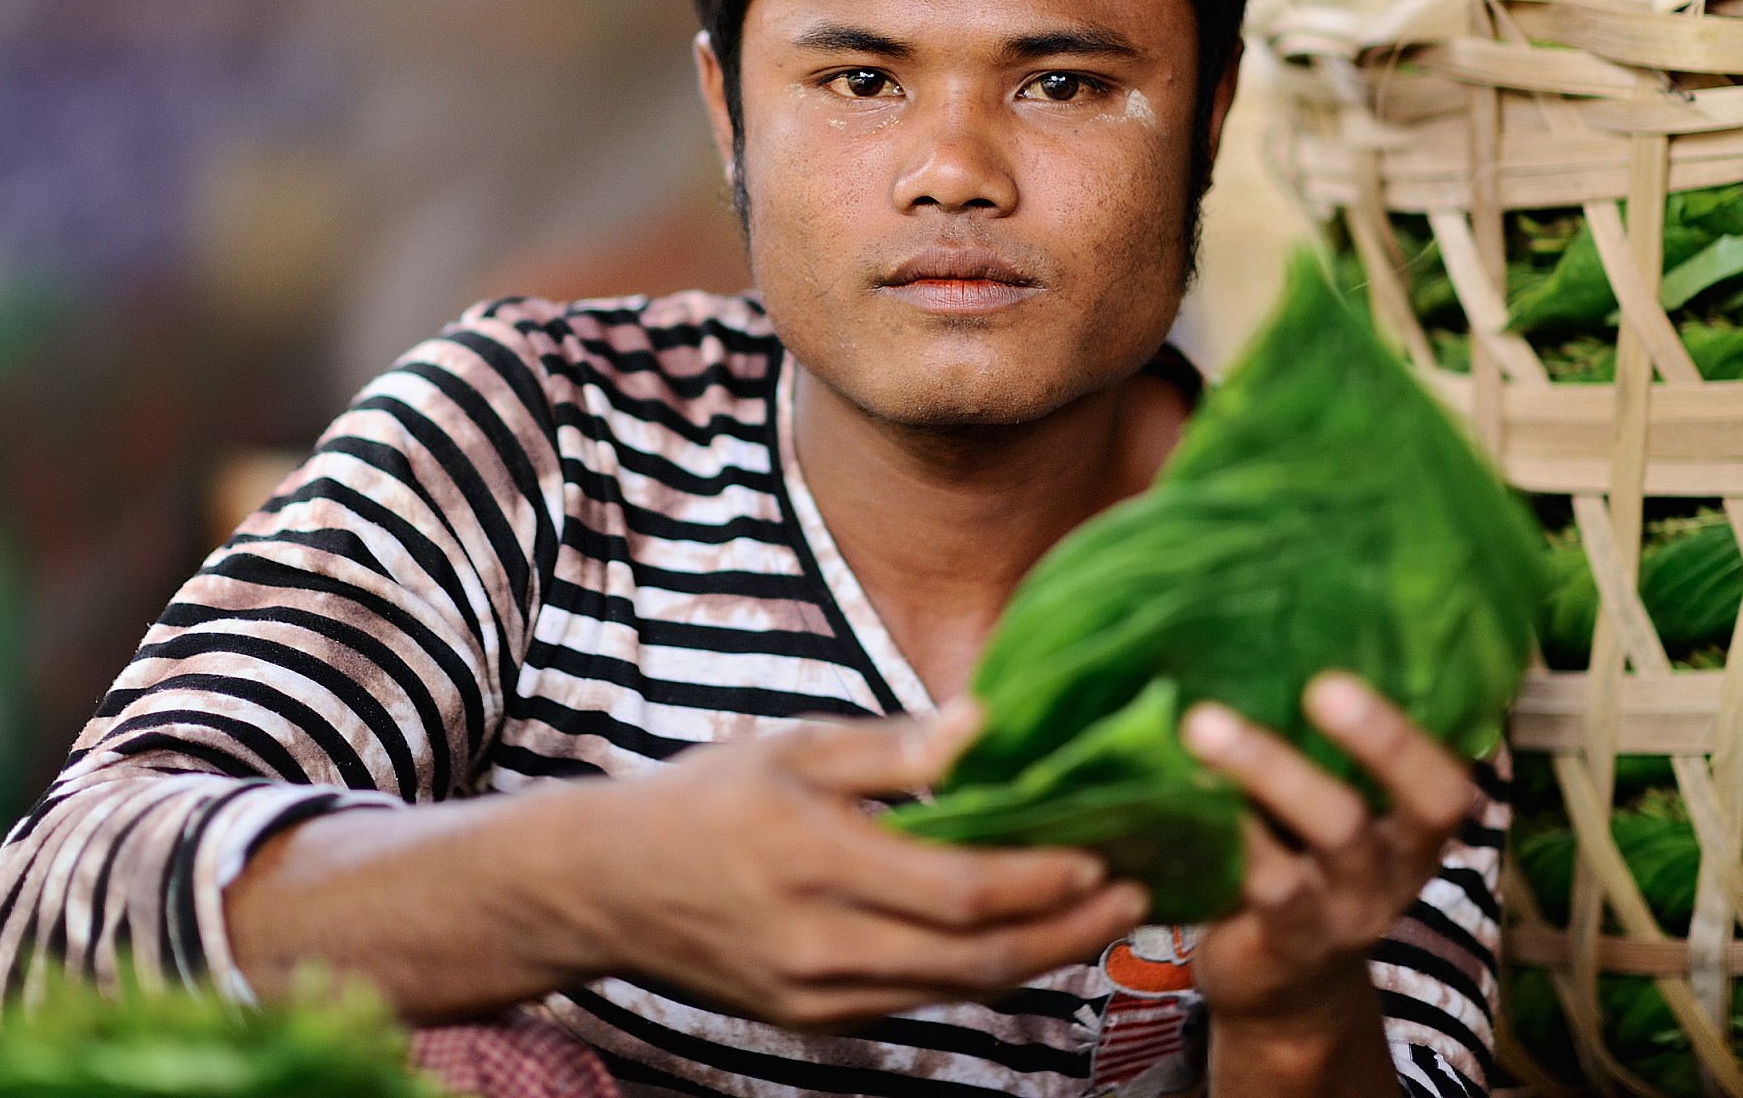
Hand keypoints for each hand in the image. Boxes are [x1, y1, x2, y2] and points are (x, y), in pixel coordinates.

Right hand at [551, 701, 1151, 1028]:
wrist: (606, 888)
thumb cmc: (702, 800)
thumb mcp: (793, 749)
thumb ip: (895, 748)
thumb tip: (987, 723)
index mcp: (814, 861)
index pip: (960, 890)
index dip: (1044, 879)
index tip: (1106, 850)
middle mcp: (820, 943)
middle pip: (977, 955)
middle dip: (1069, 929)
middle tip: (1135, 893)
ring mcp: (818, 993)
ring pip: (958, 987)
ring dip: (1040, 955)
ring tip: (1100, 913)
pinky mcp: (816, 1018)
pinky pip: (921, 998)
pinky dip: (982, 969)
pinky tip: (1023, 935)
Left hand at [1178, 673, 1476, 1094]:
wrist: (1289, 985)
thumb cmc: (1310, 858)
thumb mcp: (1341, 807)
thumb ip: (1322, 743)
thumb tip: (1273, 618)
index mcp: (1415, 828)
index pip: (1444, 785)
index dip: (1410, 737)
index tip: (1355, 676)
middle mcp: (1390, 871)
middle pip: (1396, 808)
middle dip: (1368, 744)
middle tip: (1323, 684)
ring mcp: (1339, 912)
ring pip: (1314, 843)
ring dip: (1264, 776)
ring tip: (1203, 723)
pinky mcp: (1283, 942)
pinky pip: (1255, 884)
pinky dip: (1215, 831)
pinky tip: (1171, 785)